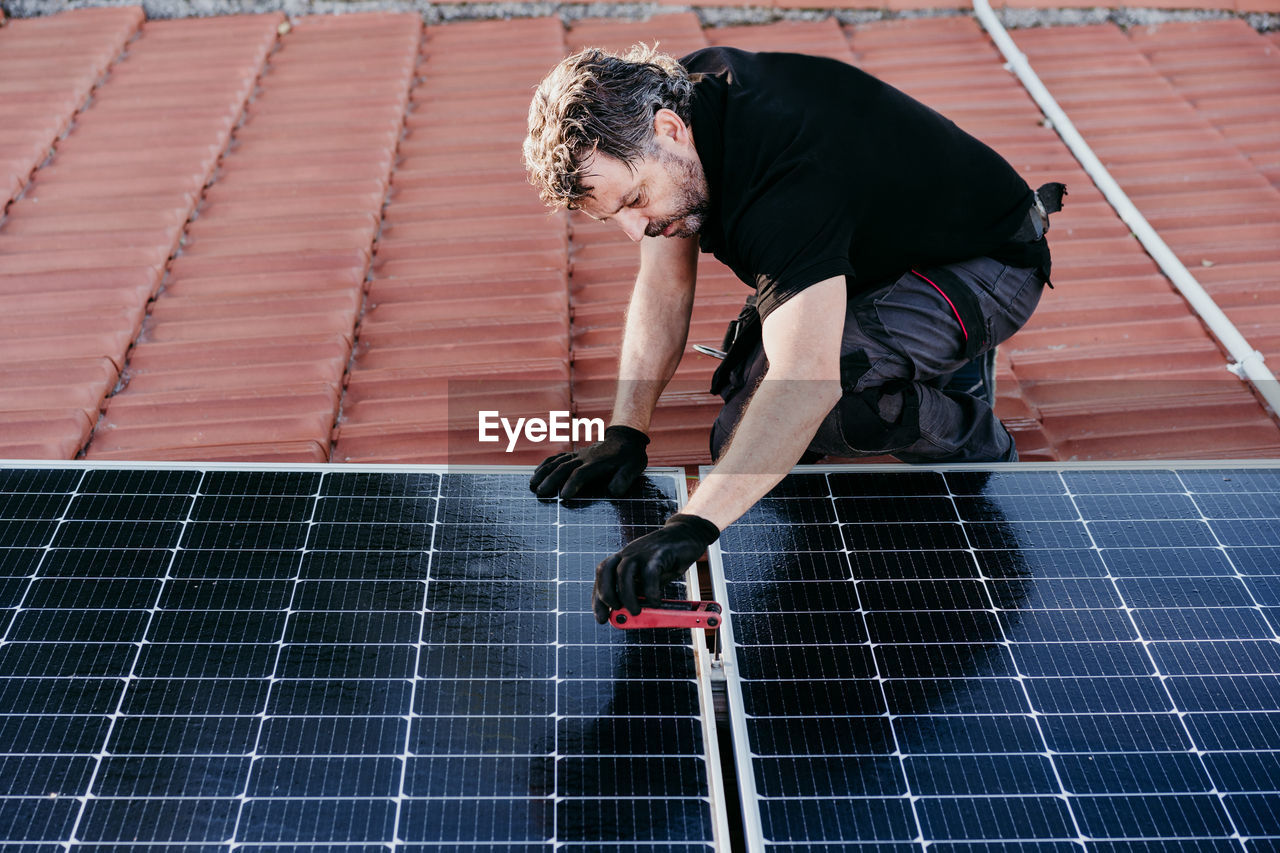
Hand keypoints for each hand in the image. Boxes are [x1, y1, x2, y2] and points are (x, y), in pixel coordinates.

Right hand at [529, 425, 648, 498]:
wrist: (626, 436)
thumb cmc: (630, 456)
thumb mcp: (634, 467)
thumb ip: (624, 479)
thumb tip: (614, 492)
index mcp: (597, 463)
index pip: (581, 474)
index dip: (572, 484)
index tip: (564, 496)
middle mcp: (584, 458)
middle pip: (564, 468)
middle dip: (551, 480)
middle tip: (540, 493)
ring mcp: (578, 454)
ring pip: (557, 462)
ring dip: (543, 472)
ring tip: (532, 485)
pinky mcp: (575, 454)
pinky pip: (557, 457)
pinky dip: (545, 464)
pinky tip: (536, 472)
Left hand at [593, 513, 719, 622]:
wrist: (687, 535)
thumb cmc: (667, 559)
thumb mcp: (651, 577)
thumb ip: (641, 591)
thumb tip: (632, 614)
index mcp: (623, 558)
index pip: (602, 576)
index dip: (598, 598)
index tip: (601, 618)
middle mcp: (629, 553)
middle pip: (606, 571)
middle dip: (607, 595)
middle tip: (617, 611)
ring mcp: (642, 552)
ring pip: (624, 573)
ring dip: (627, 597)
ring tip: (636, 611)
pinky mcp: (659, 552)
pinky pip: (649, 574)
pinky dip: (651, 591)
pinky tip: (655, 601)